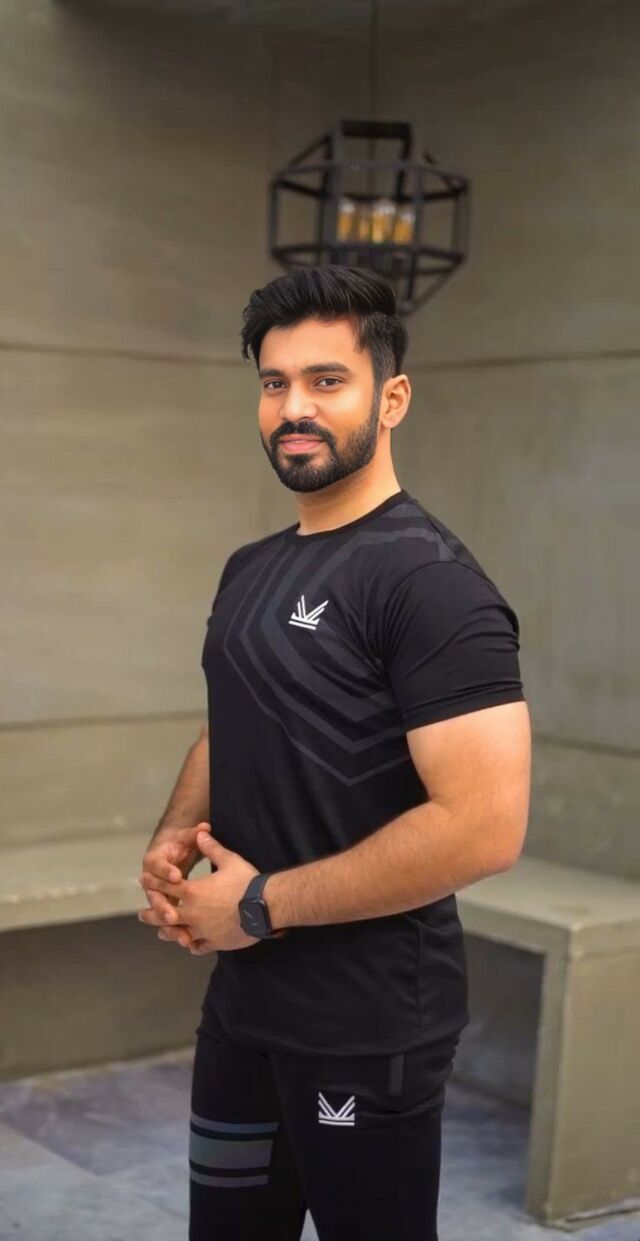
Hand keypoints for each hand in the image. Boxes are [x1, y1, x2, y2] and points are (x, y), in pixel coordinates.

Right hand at [139, 822, 208, 949]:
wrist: (174, 852)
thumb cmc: (180, 843)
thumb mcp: (187, 837)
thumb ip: (195, 834)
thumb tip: (205, 828)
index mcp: (154, 860)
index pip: (156, 865)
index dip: (164, 871)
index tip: (176, 875)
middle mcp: (152, 881)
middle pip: (153, 895)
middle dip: (162, 906)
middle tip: (172, 915)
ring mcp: (159, 896)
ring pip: (160, 913)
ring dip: (169, 925)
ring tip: (182, 937)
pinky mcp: (168, 907)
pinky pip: (169, 921)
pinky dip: (178, 931)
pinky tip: (189, 942)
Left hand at [139, 829, 261, 951]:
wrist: (265, 908)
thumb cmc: (247, 882)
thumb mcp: (229, 860)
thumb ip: (212, 848)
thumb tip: (200, 833)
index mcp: (193, 891)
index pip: (168, 886)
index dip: (155, 882)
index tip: (144, 881)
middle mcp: (193, 913)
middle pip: (165, 914)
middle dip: (152, 913)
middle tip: (141, 914)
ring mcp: (203, 930)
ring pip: (179, 933)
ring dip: (168, 932)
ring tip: (161, 933)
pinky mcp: (214, 942)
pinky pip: (199, 946)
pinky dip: (192, 945)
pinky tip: (189, 945)